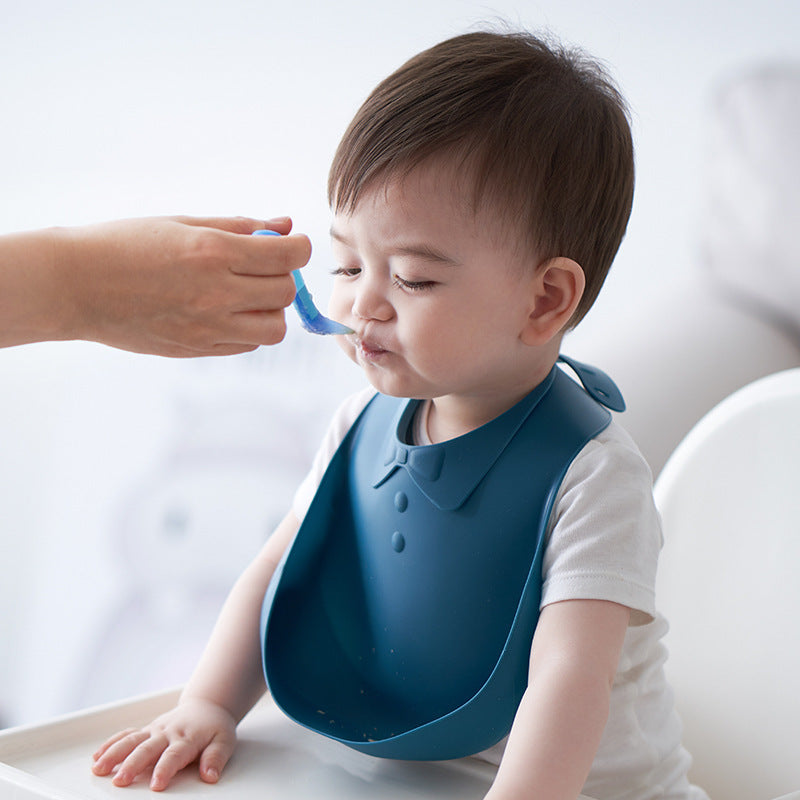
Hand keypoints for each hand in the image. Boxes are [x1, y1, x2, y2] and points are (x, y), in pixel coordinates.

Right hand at [57, 215, 311, 355]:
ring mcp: (207, 327)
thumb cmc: (125, 244)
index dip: (299, 247)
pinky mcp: (197, 348)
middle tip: (261, 266)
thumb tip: (285, 224)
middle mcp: (215, 293)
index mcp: (212, 252)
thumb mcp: (183, 223)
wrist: (75, 285)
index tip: (292, 244)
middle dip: (282, 276)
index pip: (287, 255)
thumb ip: (239, 226)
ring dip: (270, 309)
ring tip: (246, 294)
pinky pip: (247, 344)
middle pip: (285, 292)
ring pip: (274, 328)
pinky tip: (226, 311)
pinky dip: (248, 329)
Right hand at [91, 697, 236, 790]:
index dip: (165, 769)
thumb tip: (210, 776)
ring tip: (99, 769)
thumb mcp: (224, 741)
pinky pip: (127, 734)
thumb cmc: (214, 728)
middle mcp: (168, 733)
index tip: (156, 785)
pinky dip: (111, 744)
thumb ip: (216, 758)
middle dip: (133, 764)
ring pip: (132, 740)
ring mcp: (155, 730)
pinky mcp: (147, 730)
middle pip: (148, 748)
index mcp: (187, 738)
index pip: (175, 755)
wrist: (207, 706)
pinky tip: (97, 756)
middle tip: (120, 781)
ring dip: (114, 754)